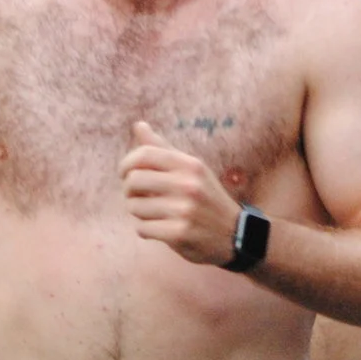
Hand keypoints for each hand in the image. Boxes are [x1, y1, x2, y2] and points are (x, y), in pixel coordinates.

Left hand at [120, 121, 240, 265]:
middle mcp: (188, 185)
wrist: (235, 234)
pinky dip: (145, 230)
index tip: (125, 174)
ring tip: (153, 214)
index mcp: (190, 165)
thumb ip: (163, 148)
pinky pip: (142, 228)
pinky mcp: (179, 234)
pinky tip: (159, 229)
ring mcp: (185, 210)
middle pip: (134, 180)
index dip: (126, 164)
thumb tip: (138, 125)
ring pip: (134, 207)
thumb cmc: (206, 197)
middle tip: (137, 197)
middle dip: (129, 191)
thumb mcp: (191, 169)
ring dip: (138, 212)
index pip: (144, 154)